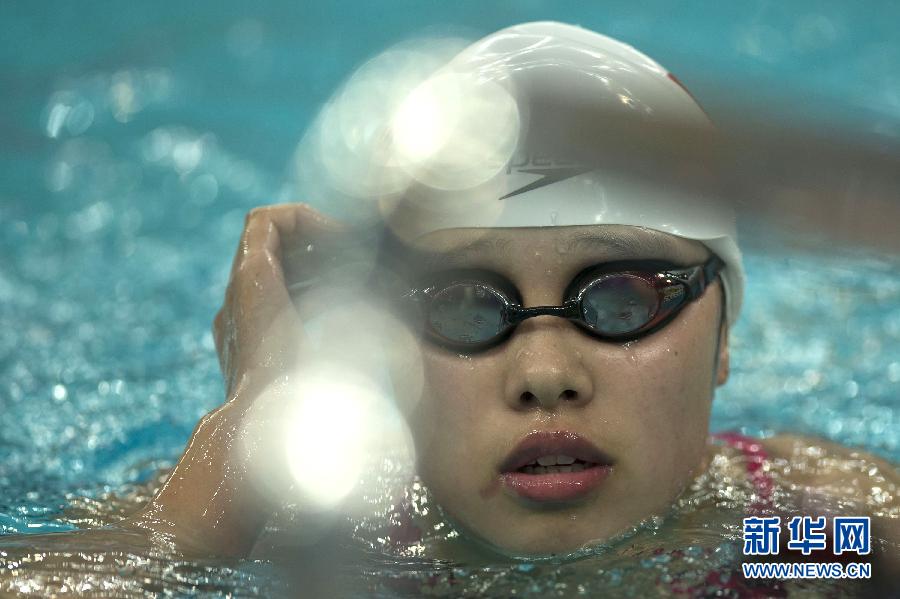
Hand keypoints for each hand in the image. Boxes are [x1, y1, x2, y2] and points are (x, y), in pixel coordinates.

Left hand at [129, 203, 348, 555]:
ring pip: (266, 273)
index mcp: (253, 284)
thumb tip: (406, 300)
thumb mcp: (345, 347)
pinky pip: (264, 301)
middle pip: (267, 244)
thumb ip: (368, 313)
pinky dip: (294, 295)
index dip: (306, 218)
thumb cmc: (296, 396)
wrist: (255, 447)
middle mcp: (235, 298)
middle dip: (311, 243)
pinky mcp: (240, 346)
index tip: (343, 240)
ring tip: (348, 283)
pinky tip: (330, 316)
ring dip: (305, 270)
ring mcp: (233, 322)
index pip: (267, 222)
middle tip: (352, 257)